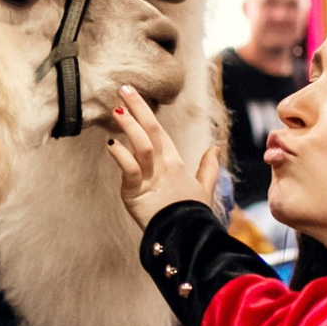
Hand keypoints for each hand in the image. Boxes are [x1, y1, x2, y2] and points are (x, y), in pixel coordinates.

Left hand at [103, 86, 218, 227]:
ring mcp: (150, 178)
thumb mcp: (204, 188)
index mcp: (175, 163)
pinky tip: (111, 143)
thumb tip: (215, 148)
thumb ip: (208, 167)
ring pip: (142, 145)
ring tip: (117, 109)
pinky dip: (120, 155)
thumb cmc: (193, 213)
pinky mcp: (136, 192)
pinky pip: (129, 170)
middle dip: (138, 108)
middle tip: (124, 88)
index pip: (160, 132)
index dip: (146, 112)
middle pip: (152, 131)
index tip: (134, 96)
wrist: (188, 237)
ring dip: (129, 125)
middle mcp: (163, 166)